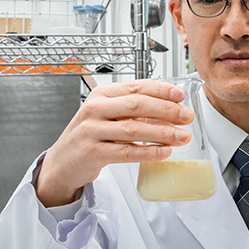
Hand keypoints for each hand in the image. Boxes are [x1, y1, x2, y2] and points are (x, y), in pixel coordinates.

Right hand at [35, 79, 194, 206]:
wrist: (62, 161)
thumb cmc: (90, 135)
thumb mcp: (108, 115)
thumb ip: (134, 111)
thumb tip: (171, 110)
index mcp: (101, 94)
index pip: (136, 86)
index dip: (161, 90)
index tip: (181, 96)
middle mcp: (95, 109)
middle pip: (137, 105)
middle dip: (166, 110)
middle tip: (186, 117)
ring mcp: (92, 130)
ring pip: (134, 128)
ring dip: (162, 133)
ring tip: (182, 137)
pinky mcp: (93, 152)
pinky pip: (126, 151)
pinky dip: (148, 151)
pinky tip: (164, 152)